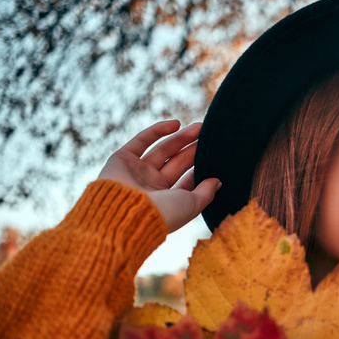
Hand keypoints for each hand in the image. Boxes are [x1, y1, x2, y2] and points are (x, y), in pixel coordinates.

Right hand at [98, 120, 220, 232]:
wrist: (126, 213)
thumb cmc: (163, 214)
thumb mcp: (191, 205)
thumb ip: (205, 193)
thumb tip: (217, 182)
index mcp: (166, 200)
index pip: (185, 181)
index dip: (198, 169)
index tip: (215, 158)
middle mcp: (151, 186)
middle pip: (176, 163)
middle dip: (192, 149)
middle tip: (209, 136)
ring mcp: (136, 172)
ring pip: (162, 150)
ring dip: (180, 138)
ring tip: (199, 127)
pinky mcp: (121, 159)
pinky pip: (141, 140)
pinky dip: (157, 131)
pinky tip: (176, 124)